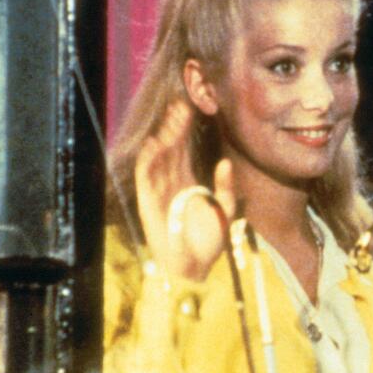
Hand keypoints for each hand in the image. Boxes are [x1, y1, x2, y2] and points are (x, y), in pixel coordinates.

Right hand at [133, 100, 233, 279]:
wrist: (196, 269)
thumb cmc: (210, 243)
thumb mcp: (225, 210)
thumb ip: (226, 187)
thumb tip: (225, 162)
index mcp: (188, 183)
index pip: (183, 149)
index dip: (185, 129)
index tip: (192, 107)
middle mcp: (171, 183)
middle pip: (170, 147)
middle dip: (174, 125)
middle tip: (181, 103)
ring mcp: (158, 191)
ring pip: (158, 156)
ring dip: (163, 136)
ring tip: (172, 117)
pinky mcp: (148, 202)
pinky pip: (146, 176)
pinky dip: (149, 159)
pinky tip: (155, 142)